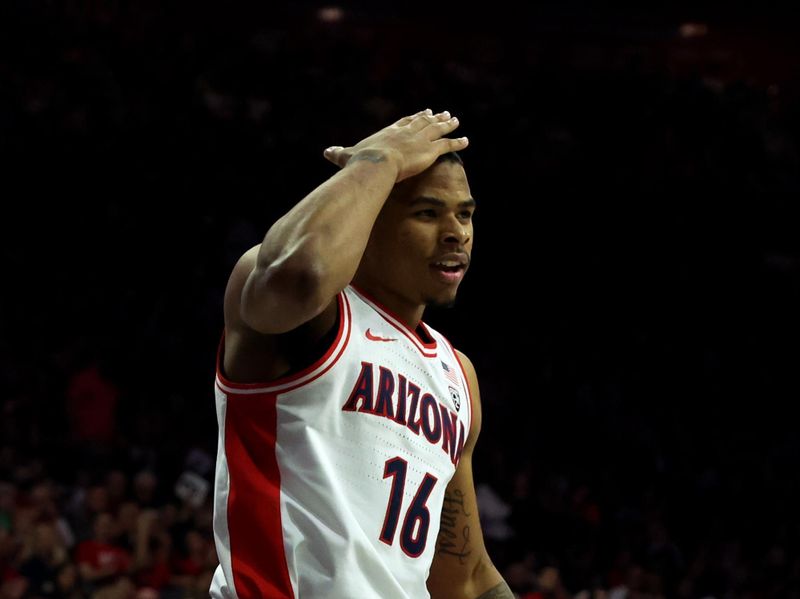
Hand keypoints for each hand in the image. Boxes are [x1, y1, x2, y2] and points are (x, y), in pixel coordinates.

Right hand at [323, 109, 467, 180]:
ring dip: (447, 125)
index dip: (414, 118)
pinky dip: (457, 142)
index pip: (404, 122)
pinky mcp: (429, 151)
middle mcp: (407, 132)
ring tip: (455, 120)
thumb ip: (339, 153)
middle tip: (441, 113)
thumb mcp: (347, 156)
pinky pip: (447, 145)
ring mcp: (419, 140)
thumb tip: (326, 151)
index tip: (422, 113)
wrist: (376, 164)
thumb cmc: (361, 162)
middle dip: (432, 118)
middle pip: (422, 122)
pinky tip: (466, 140)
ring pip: (437, 130)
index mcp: (390, 132)